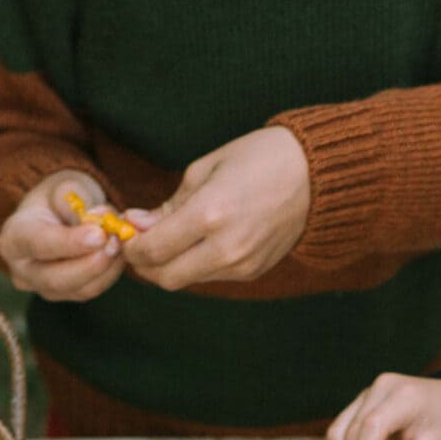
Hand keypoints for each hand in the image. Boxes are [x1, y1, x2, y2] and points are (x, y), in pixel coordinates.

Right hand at [0, 171, 129, 300]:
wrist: (57, 214)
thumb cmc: (57, 197)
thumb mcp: (61, 186)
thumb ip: (72, 200)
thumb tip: (92, 221)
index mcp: (13, 238)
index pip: (38, 245)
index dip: (69, 242)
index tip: (98, 234)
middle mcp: (22, 270)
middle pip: (56, 279)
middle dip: (91, 264)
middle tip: (115, 242)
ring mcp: (43, 288)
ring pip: (78, 290)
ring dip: (106, 268)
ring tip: (120, 241)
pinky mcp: (66, 295)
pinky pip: (90, 290)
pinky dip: (110, 272)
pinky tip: (119, 252)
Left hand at [123, 127, 309, 290]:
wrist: (314, 175)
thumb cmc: (257, 159)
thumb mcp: (205, 170)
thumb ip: (169, 205)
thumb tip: (134, 223)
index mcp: (210, 214)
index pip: (153, 250)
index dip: (131, 247)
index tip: (125, 235)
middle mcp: (225, 246)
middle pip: (165, 276)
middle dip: (145, 265)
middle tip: (139, 245)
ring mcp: (241, 264)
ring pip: (187, 280)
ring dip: (169, 266)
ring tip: (167, 241)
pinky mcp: (252, 272)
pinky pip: (210, 276)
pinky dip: (195, 265)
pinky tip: (197, 243)